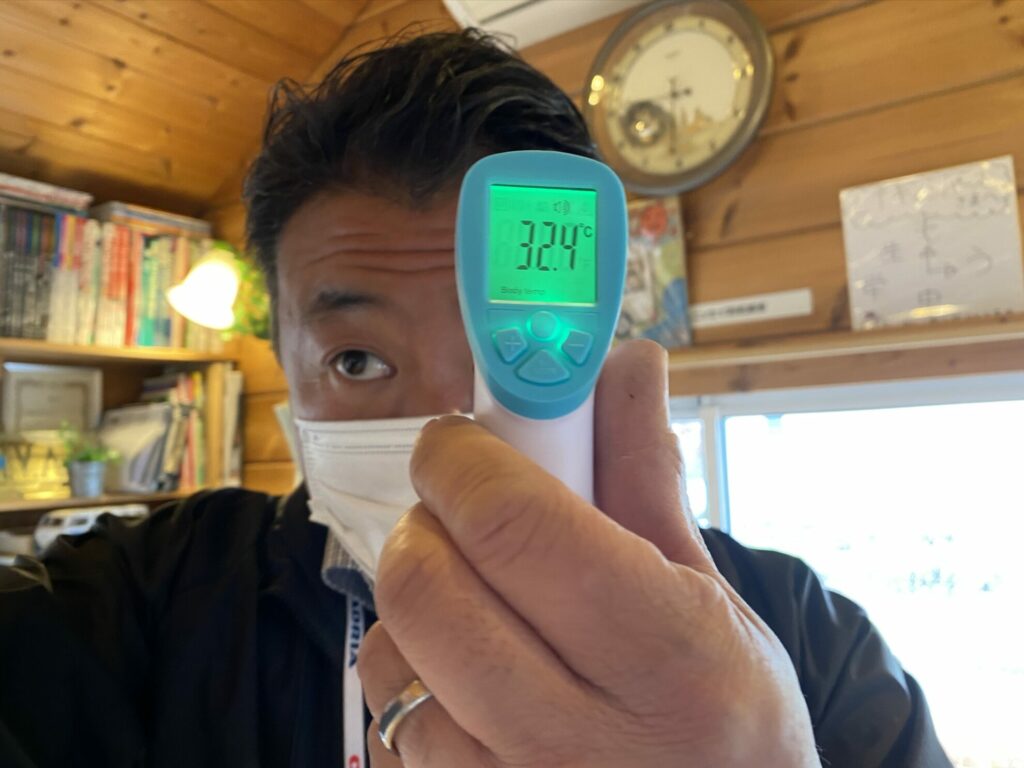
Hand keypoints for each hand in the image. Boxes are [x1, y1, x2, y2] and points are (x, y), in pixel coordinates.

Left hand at [359, 340, 818, 766]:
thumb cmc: (729, 724)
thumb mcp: (712, 600)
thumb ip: (646, 479)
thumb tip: (626, 364)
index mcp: (664, 660)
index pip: (513, 523)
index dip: (464, 458)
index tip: (457, 436)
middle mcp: (575, 743)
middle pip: (427, 585)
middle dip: (427, 519)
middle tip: (462, 511)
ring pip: (389, 651)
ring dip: (418, 600)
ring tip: (478, 603)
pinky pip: (384, 719)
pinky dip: (412, 672)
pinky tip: (468, 674)